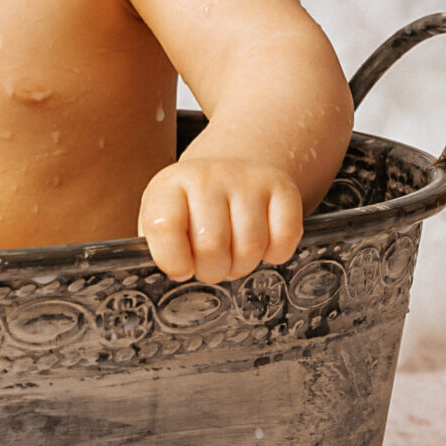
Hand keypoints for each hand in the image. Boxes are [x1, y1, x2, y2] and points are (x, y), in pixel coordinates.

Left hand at [138, 158, 303, 283]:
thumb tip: (177, 273)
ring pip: (250, 247)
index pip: (164, 226)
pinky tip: (262, 244)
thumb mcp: (161, 221)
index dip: (173, 260)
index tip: (181, 269)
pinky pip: (285, 238)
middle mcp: (207, 176)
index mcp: (169, 186)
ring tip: (234, 254)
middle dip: (213, 270)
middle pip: (212, 246)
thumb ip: (161, 249)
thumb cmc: (191, 209)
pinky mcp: (282, 187)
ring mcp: (247, 180)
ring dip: (243, 265)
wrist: (228, 173)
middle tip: (212, 265)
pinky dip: (276, 254)